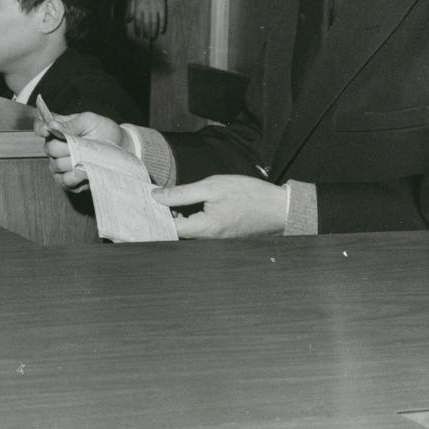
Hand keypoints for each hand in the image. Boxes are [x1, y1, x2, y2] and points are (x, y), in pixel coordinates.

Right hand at [33, 111, 122, 190]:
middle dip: (65, 146)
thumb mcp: (90, 121)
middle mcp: (55, 147)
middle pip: (49, 148)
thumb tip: (52, 125)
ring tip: (88, 157)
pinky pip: (64, 181)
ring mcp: (60, 165)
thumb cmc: (104, 131)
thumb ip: (71, 123)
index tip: (48, 130)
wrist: (121, 148)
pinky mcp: (67, 181)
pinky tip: (86, 170)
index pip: (40, 127)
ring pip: (56, 165)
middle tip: (82, 144)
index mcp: (58, 129)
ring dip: (73, 161)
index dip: (41, 128)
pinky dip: (75, 176)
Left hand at [126, 0, 166, 40]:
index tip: (138, 35)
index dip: (138, 29)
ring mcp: (154, 6)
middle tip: (146, 38)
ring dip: (153, 30)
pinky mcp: (162, 5)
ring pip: (154, 21)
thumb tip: (128, 20)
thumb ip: (130, 10)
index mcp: (138, 6)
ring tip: (153, 36)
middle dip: (145, 32)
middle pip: (146, 22)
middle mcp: (146, 7)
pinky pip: (162, 17)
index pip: (137, 20)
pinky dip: (162, 24)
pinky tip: (161, 30)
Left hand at [152, 175, 288, 238]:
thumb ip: (182, 193)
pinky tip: (191, 206)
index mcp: (204, 229)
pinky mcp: (222, 238)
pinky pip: (200, 232)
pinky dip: (191, 220)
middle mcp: (208, 240)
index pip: (169, 228)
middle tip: (158, 199)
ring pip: (188, 232)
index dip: (156, 215)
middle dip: (165, 217)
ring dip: (178, 218)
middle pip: (177, 232)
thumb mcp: (212, 186)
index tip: (149, 202)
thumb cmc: (249, 195)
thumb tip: (157, 197)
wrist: (279, 208)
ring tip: (173, 200)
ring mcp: (216, 241)